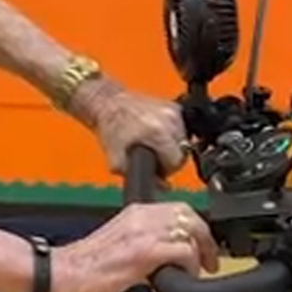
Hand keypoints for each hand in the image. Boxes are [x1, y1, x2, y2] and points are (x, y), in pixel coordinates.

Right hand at [47, 202, 219, 291]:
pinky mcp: (142, 253)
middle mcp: (140, 217)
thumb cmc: (82, 267)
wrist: (59, 274)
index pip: (178, 209)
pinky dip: (189, 265)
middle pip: (188, 215)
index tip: (202, 249)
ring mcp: (142, 233)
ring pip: (188, 229)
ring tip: (197, 271)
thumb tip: (165, 263)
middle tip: (209, 262)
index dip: (196, 229)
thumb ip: (144, 248)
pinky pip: (181, 251)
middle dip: (205, 238)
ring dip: (199, 252)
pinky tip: (183, 278)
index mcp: (134, 214)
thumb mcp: (120, 248)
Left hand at [72, 80, 190, 178]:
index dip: (166, 170)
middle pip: (183, 152)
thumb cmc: (110, 128)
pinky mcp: (174, 105)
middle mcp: (169, 119)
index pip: (177, 162)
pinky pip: (181, 127)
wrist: (107, 104)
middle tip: (153, 156)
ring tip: (153, 144)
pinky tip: (156, 134)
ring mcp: (173, 110)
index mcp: (158, 132)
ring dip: (172, 146)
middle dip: (169, 159)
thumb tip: (164, 187)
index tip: (156, 168)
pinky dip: (172, 133)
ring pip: (184, 140)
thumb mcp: (117, 161)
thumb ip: (139, 177)